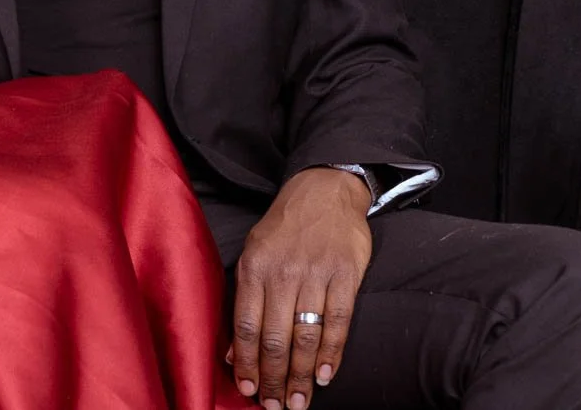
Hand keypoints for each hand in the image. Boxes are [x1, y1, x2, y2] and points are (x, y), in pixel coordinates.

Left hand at [230, 168, 371, 409]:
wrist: (324, 191)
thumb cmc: (283, 229)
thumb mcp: (253, 254)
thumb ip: (244, 301)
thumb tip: (234, 352)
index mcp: (253, 268)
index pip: (246, 325)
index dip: (247, 362)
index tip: (248, 391)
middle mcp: (282, 273)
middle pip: (276, 337)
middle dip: (274, 378)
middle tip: (275, 406)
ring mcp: (316, 274)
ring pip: (306, 335)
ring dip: (301, 375)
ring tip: (297, 401)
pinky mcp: (346, 275)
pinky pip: (338, 321)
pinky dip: (331, 353)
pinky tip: (324, 376)